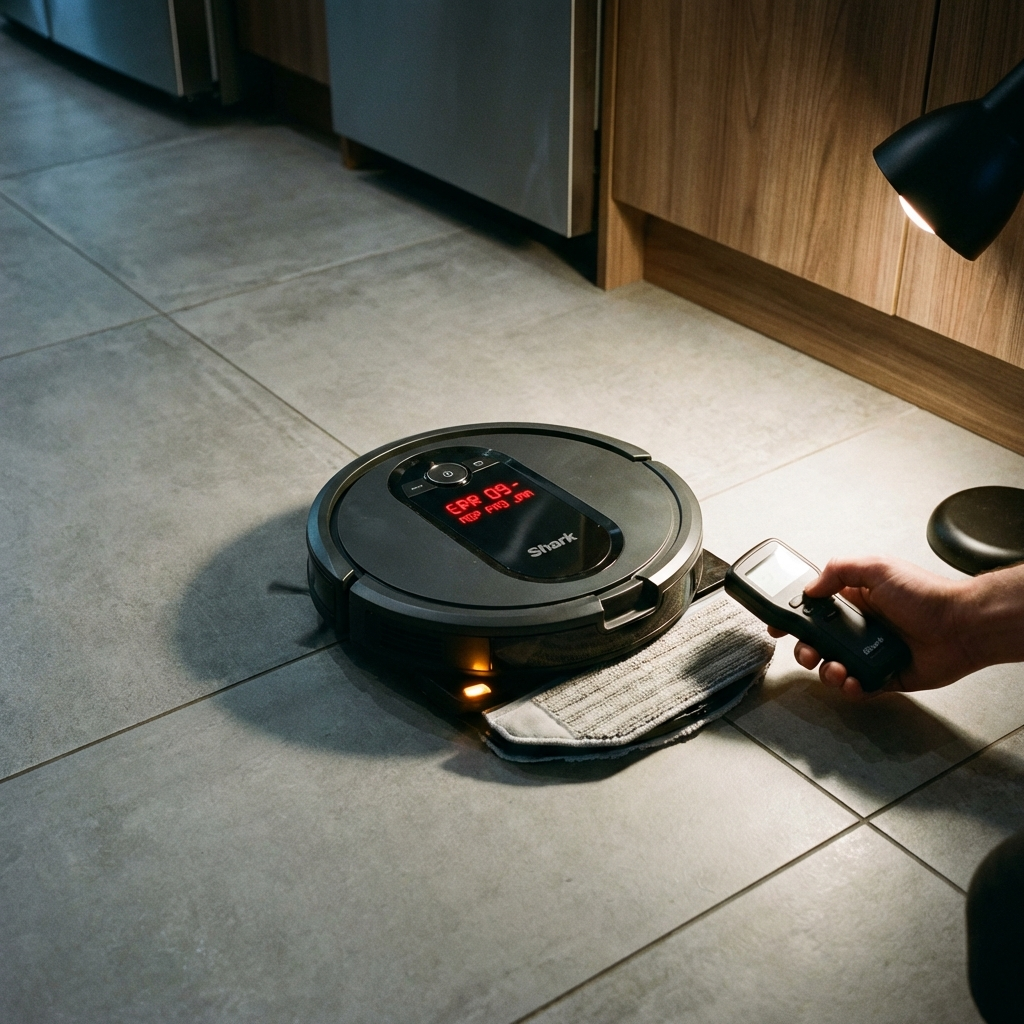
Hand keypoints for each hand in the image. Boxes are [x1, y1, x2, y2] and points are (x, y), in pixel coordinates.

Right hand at [767, 556, 975, 696]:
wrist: (961, 626)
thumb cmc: (926, 595)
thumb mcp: (877, 567)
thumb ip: (838, 571)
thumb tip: (811, 588)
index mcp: (854, 600)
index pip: (814, 610)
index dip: (793, 618)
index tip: (778, 625)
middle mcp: (859, 627)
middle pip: (817, 643)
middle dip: (805, 650)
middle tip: (809, 651)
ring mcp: (869, 653)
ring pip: (832, 667)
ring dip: (827, 671)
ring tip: (836, 668)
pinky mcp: (884, 676)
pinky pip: (858, 687)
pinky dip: (850, 688)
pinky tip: (853, 681)